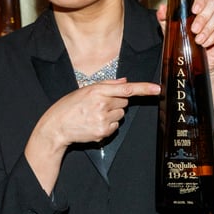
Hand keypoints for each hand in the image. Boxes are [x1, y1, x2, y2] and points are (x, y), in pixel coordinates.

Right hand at [34, 78, 160, 150]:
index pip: (127, 89)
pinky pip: (115, 127)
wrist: (56, 127)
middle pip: (125, 102)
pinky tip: (94, 124)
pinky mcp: (103, 132)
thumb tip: (125, 81)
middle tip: (99, 105)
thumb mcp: (84, 90)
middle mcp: (102, 104)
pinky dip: (108, 125)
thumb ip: (107, 84)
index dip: (144, 88)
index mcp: (98, 91)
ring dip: (112, 114)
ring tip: (94, 115)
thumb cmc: (69, 106)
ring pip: (121, 115)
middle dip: (116, 102)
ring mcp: (103, 119)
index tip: (157, 89)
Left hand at [155, 0, 213, 72]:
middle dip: (203, 16)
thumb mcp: (170, 30)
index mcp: (200, 8)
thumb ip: (165, 18)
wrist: (193, 64)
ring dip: (207, 29)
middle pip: (213, 4)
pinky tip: (204, 43)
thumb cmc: (183, 43)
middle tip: (193, 29)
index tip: (194, 9)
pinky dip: (213, 37)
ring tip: (197, 40)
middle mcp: (211, 13)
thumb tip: (162, 8)